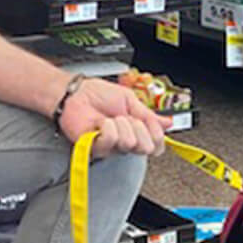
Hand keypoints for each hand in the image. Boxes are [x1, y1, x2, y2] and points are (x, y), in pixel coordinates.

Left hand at [57, 77, 171, 157]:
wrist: (74, 93)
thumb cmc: (97, 95)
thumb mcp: (131, 100)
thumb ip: (150, 115)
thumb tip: (168, 122)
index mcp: (137, 132)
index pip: (157, 146)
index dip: (157, 134)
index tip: (150, 121)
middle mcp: (126, 142)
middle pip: (147, 148)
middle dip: (140, 128)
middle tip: (127, 118)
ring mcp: (112, 147)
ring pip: (130, 143)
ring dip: (121, 124)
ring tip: (110, 118)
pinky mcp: (97, 149)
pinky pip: (112, 141)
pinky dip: (107, 127)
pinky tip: (101, 123)